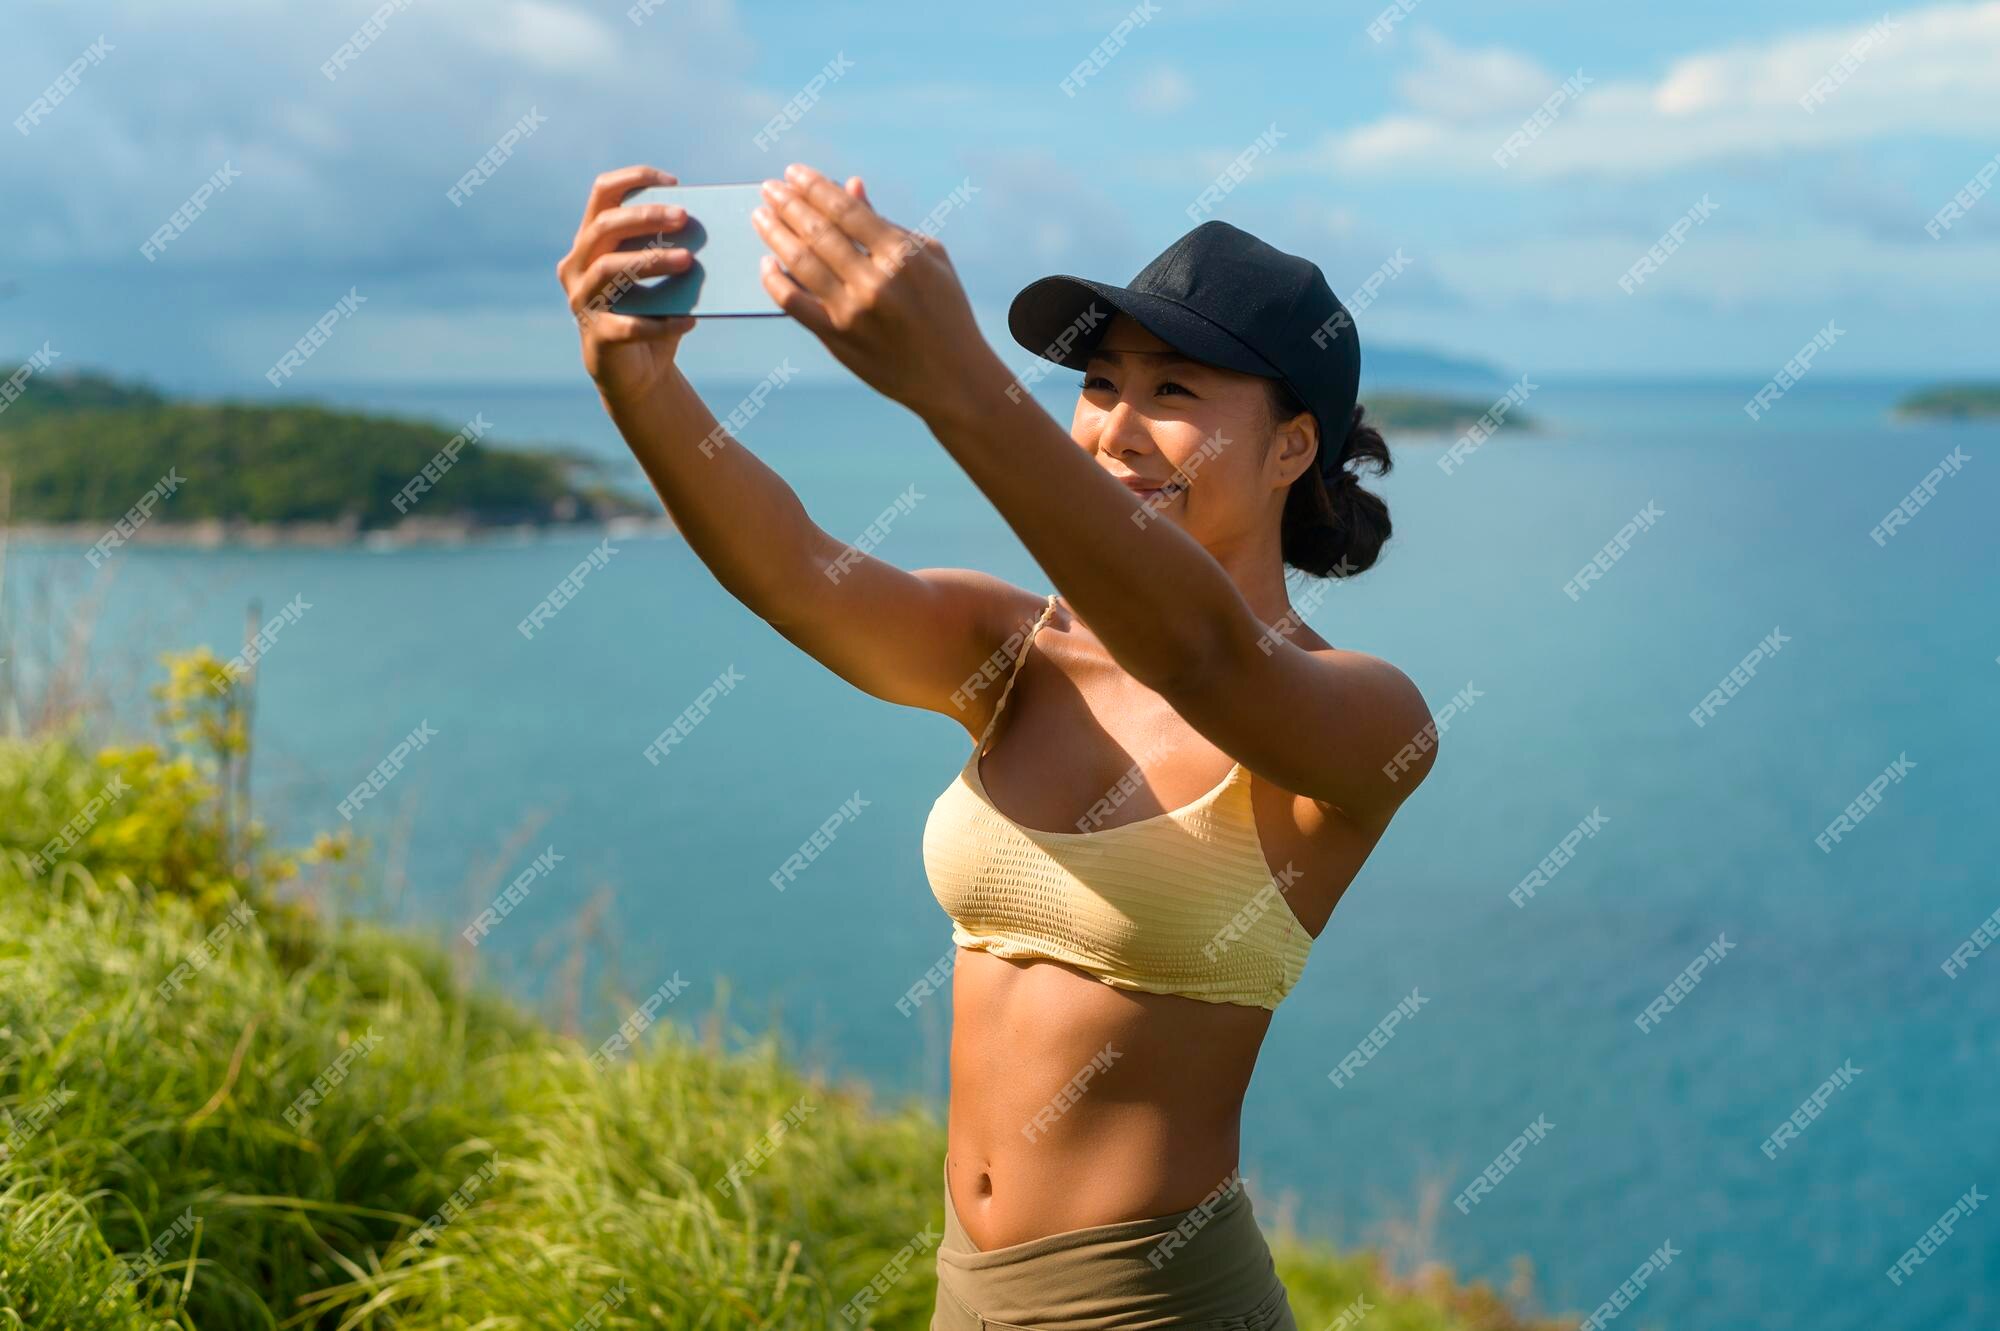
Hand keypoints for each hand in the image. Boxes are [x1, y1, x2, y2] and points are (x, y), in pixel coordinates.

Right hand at [556, 165, 698, 402]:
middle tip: (685, 217)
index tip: (674, 182)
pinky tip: (690, 320)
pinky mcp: (597, 337)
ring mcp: (582, 301)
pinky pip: (630, 325)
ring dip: (651, 261)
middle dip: (646, 217)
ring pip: (610, 269)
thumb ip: (670, 248)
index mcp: (591, 242)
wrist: (638, 375)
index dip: (634, 180)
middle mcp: (577, 266)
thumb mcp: (660, 277)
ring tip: (689, 261)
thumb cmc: (652, 314)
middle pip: (604, 227)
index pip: (603, 194)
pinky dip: (662, 322)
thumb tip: (705, 225)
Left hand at [753, 163, 992, 419]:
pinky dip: (774, 281)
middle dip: (788, 203)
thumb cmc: (944, 311)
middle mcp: (875, 282)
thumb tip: (850, 186)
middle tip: (769, 188)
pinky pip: (793, 304)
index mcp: (902, 256)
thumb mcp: (928, 259)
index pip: (846, 210)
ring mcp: (853, 312)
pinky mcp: (837, 339)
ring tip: (761, 215)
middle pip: (817, 231)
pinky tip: (767, 263)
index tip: (793, 173)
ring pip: (799, 262)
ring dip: (774, 234)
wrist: (952, 377)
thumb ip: (884, 223)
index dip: (814, 187)